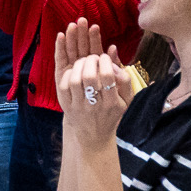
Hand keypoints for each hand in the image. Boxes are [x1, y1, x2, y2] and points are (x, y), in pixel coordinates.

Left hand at [55, 19, 129, 142]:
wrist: (94, 137)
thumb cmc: (112, 113)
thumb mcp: (126, 99)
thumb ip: (125, 78)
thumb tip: (114, 53)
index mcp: (112, 103)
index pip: (107, 76)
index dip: (105, 61)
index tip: (104, 58)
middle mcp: (95, 105)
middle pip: (89, 76)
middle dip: (90, 61)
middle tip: (92, 58)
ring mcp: (79, 107)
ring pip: (75, 80)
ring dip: (78, 65)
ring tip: (83, 62)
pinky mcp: (67, 107)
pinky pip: (63, 87)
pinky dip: (68, 74)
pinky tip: (74, 71)